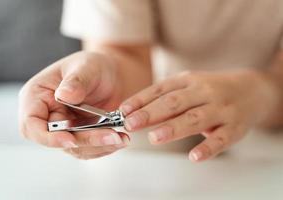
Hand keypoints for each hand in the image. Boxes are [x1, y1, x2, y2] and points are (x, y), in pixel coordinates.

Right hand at [19, 51, 128, 158]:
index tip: (70, 140)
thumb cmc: (93, 66)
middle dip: (85, 141)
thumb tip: (64, 95)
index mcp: (37, 96)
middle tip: (111, 137)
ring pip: (75, 148)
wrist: (110, 74)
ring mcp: (63, 127)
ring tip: (121, 138)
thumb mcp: (86, 66)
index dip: (48, 137)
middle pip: (57, 141)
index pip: (31, 125)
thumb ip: (76, 80)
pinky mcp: (78, 135)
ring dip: (98, 146)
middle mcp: (47, 115)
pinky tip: (119, 139)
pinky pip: (88, 148)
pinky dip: (104, 146)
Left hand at [120, 70, 273, 161]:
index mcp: (189, 80)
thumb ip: (165, 98)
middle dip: (151, 113)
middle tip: (131, 123)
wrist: (251, 90)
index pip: (160, 89)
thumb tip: (135, 113)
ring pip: (195, 118)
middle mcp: (204, 92)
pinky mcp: (235, 127)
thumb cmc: (210, 90)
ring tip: (155, 137)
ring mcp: (221, 109)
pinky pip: (221, 139)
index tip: (123, 111)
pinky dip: (207, 148)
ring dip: (174, 128)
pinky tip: (194, 157)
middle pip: (175, 102)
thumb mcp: (188, 86)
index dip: (140, 100)